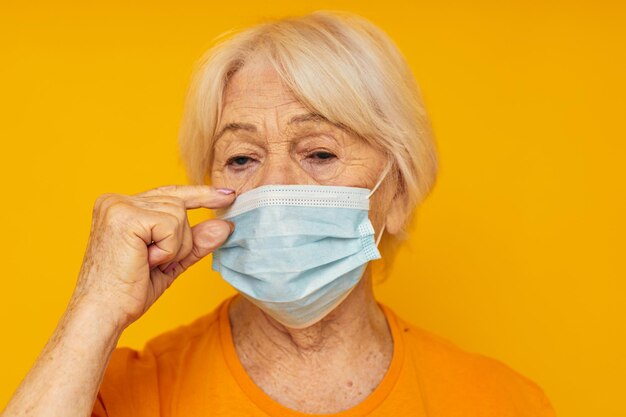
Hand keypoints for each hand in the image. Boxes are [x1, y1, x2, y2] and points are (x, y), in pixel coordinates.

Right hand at [70, 185, 235, 330]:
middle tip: (155, 263)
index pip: (170, 193)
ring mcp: (119, 205)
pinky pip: (171, 225)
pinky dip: (167, 250)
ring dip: (173, 248)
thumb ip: (196, 241)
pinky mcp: (126, 216)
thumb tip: (225, 225)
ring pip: (179, 215)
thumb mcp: (171, 261)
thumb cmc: (129, 291)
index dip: (200, 194)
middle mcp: (116, 200)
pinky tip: (145, 261)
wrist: (103, 313)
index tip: (228, 195)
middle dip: (180, 240)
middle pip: (179, 204)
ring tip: (147, 263)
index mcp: (121, 207)